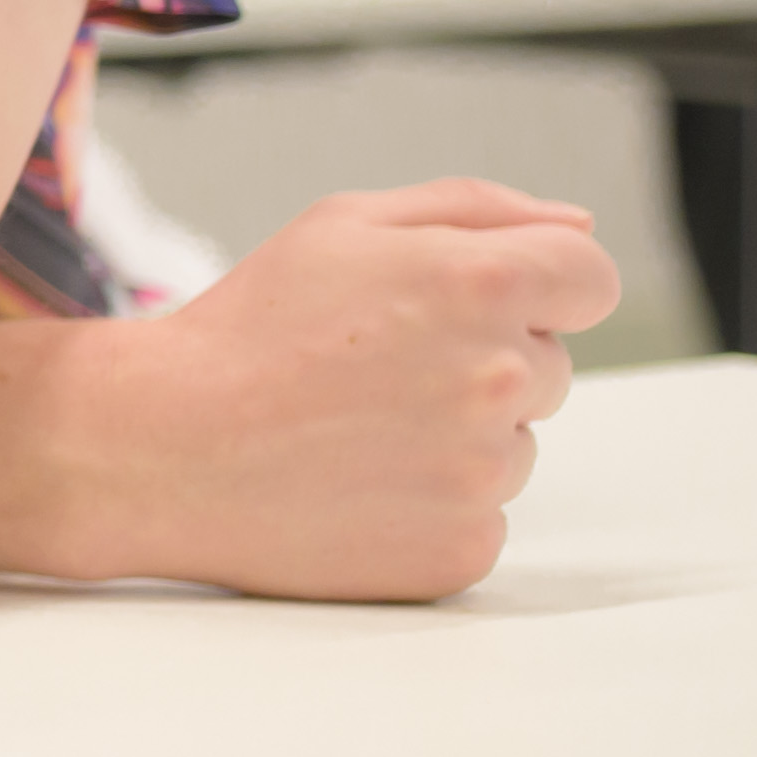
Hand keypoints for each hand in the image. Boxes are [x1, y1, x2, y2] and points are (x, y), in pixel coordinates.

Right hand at [0, 183, 601, 599]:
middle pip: (553, 364)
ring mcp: (486, 472)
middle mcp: (503, 377)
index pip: (593, 278)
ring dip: (460, 436)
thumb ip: (478, 208)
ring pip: (516, 445)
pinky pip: (484, 517)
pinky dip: (434, 505)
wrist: (163, 447)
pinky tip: (358, 484)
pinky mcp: (463, 549)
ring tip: (355, 430)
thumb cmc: (252, 326)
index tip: (472, 304)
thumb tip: (582, 224)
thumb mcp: (344, 224)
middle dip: (486, 357)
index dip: (539, 284)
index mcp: (483, 282)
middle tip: (376, 369)